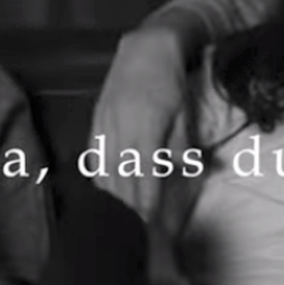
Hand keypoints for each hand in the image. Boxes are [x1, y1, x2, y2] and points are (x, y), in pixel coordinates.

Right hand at [89, 27, 191, 218]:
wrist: (144, 50)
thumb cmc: (169, 83)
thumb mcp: (183, 113)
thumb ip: (182, 145)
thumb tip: (189, 170)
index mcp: (146, 128)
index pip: (145, 175)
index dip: (146, 202)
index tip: (149, 225)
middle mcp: (121, 129)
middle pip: (121, 179)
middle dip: (127, 209)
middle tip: (133, 234)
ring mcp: (104, 126)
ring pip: (104, 171)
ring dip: (110, 198)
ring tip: (116, 222)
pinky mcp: (95, 123)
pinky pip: (94, 158)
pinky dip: (99, 179)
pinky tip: (103, 194)